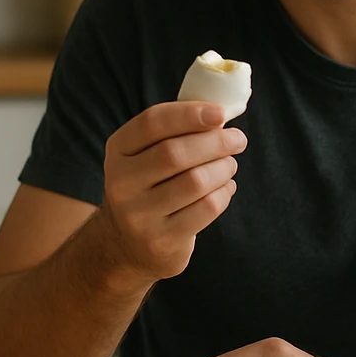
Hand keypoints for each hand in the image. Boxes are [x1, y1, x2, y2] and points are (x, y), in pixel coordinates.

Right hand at [89, 101, 245, 287]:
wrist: (129, 243)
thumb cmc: (150, 185)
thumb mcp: (146, 154)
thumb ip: (174, 131)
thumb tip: (218, 113)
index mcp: (118, 151)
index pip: (152, 123)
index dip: (189, 114)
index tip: (220, 113)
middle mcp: (121, 183)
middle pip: (175, 153)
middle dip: (215, 142)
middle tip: (237, 139)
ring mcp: (139, 215)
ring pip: (196, 181)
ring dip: (223, 168)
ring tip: (229, 165)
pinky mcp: (162, 240)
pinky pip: (206, 208)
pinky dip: (224, 193)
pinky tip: (223, 188)